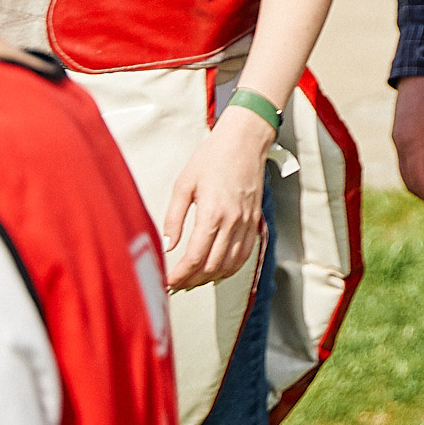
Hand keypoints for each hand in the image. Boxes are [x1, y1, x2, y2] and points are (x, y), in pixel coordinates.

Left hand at [161, 107, 271, 289]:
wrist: (244, 140)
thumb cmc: (213, 156)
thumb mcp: (184, 183)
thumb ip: (174, 217)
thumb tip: (168, 245)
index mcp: (212, 213)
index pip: (195, 257)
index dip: (180, 275)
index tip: (168, 281)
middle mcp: (233, 221)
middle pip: (213, 266)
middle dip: (192, 280)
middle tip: (177, 284)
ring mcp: (247, 222)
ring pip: (230, 264)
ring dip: (211, 278)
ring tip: (194, 280)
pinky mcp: (255, 220)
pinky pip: (245, 254)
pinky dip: (231, 268)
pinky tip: (218, 270)